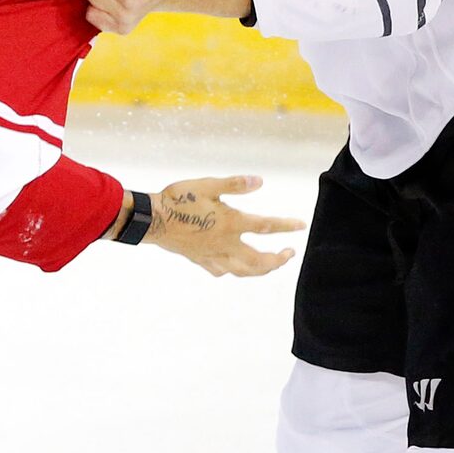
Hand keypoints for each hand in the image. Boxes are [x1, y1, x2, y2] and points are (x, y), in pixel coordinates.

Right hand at [144, 176, 303, 276]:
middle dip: (278, 259)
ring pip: (243, 271)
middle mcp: (226, 244)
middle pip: (260, 260)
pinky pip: (222, 271)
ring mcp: (213, 255)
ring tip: (271, 265)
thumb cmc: (178, 199)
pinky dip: (233, 271)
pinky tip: (234, 267)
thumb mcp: (207, 185)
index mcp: (231, 223)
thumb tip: (259, 181)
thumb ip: (235, 184)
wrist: (152, 220)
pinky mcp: (201, 260)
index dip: (286, 226)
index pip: (266, 227)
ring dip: (261, 270)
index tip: (301, 226)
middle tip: (288, 253)